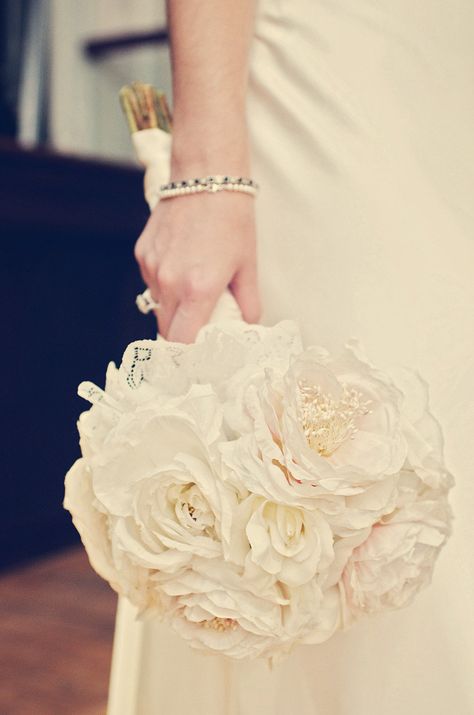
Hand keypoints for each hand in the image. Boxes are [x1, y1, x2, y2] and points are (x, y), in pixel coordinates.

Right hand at [134, 190, 260, 342]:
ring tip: (194, 289)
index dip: (189, 357)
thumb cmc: (233, 220)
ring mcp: (152, 268)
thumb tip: (247, 326)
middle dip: (182, 336)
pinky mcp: (142, 254)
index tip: (199, 359)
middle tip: (200, 329)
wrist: (206, 176)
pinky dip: (165, 285)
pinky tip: (182, 266)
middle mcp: (170, 282)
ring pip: (158, 306)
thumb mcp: (247, 265)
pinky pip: (151, 282)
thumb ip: (247, 303)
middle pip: (167, 331)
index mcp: (198, 290)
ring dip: (174, 309)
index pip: (182, 343)